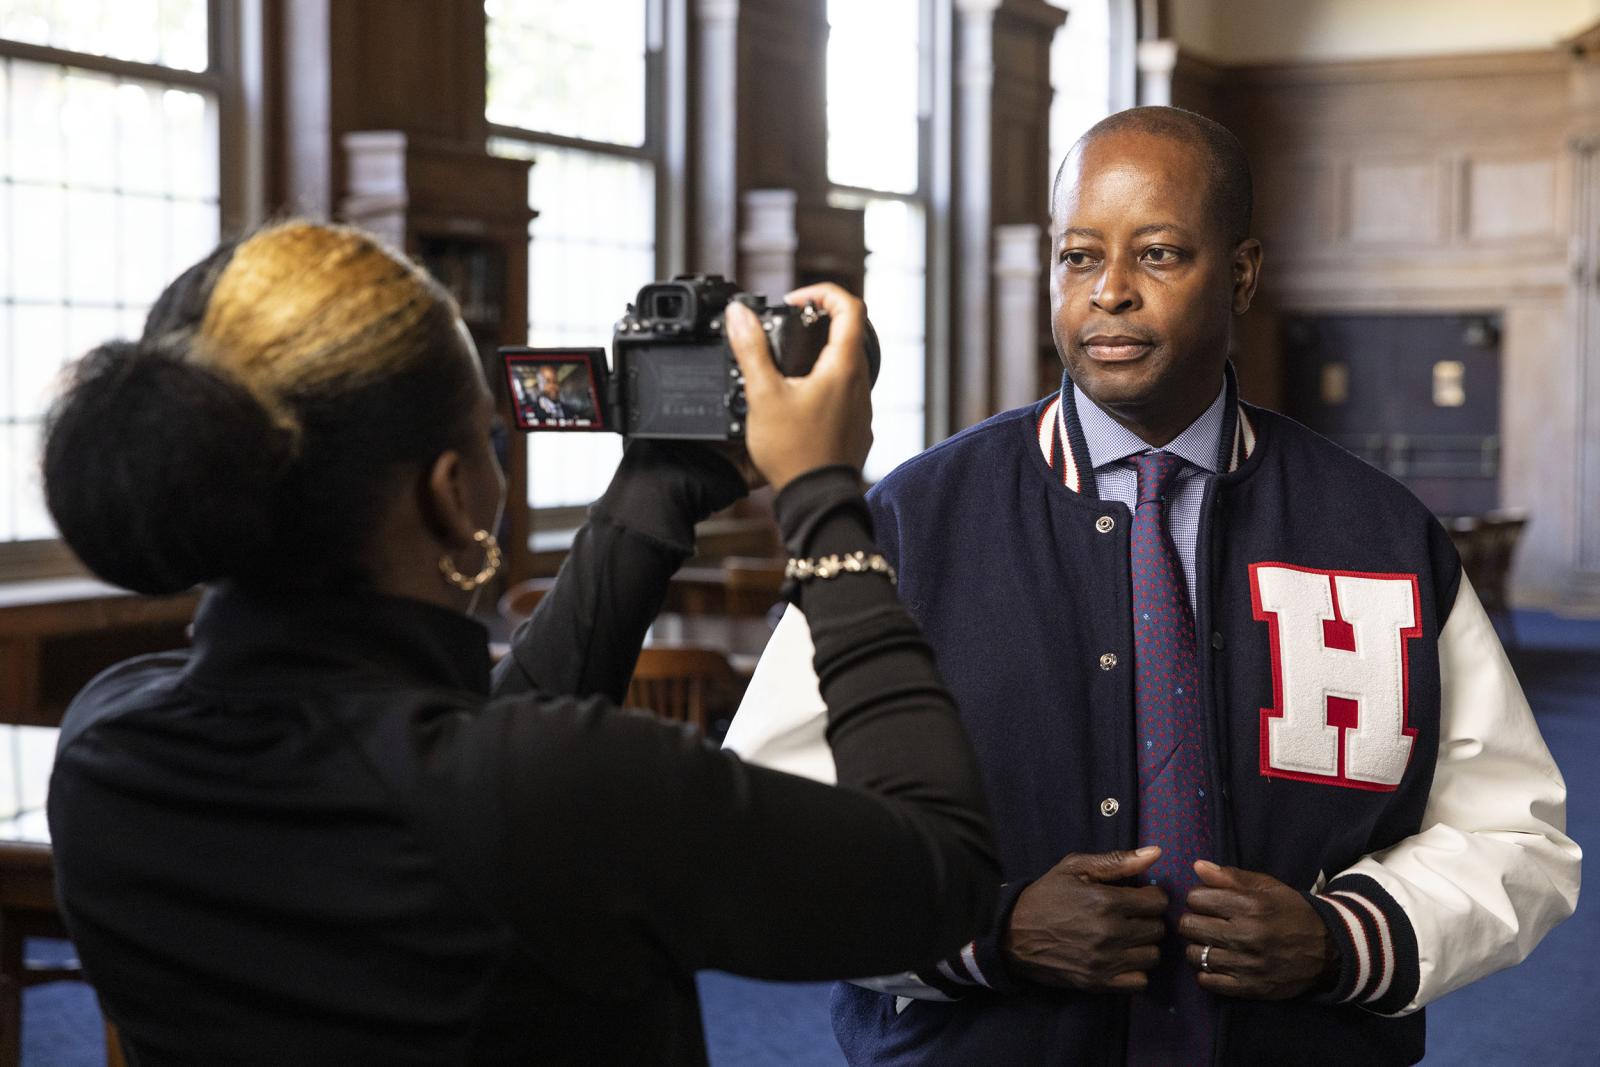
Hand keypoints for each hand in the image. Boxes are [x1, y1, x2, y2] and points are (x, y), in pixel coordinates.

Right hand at [724, 283, 873, 491]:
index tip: (796, 301)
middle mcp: (860, 384)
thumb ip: (750, 349)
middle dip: (817, 324)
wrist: (816, 499)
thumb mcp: (763, 395)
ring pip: (846, 366)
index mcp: (844, 367)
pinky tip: (797, 404)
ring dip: (819, 358)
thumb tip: (739, 313)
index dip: (822, 292)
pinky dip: (823, 386)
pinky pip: (844, 395)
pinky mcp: (857, 428)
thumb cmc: (794, 452)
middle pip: (848, 334)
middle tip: (787, 330)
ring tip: (786, 370)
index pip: (850, 306)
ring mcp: (862, 408)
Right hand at [1001, 847, 1167, 992]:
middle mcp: (1110, 932)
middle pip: (1158, 929)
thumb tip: (1156, 853)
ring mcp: (1105, 961)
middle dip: (1148, 920)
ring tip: (1126, 937)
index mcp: (1106, 901)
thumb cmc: (1047, 896)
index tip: (1138, 897)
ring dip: (1143, 946)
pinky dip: (1135, 971)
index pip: (1158, 902)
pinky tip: (1121, 958)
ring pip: (1152, 956)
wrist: (1013, 934)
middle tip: (1130, 917)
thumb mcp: (1075, 868)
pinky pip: (1140, 982)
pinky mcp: (1099, 982)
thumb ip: (1117, 861)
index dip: (1151, 896)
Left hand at [1177, 861, 1336, 999]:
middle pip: (1190, 926)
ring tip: (1211, 943)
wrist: (1329, 949)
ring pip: (1195, 954)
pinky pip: (1208, 981)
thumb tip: (1197, 866)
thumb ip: (1231, 876)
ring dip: (1198, 947)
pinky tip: (1217, 963)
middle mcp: (1247, 935)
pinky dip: (1206, 972)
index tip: (1208, 902)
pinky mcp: (1251, 987)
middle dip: (1193, 921)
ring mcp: (1248, 964)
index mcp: (1250, 905)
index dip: (1198, 898)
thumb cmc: (1292, 912)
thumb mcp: (1268, 886)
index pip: (1196, 898)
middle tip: (1206, 922)